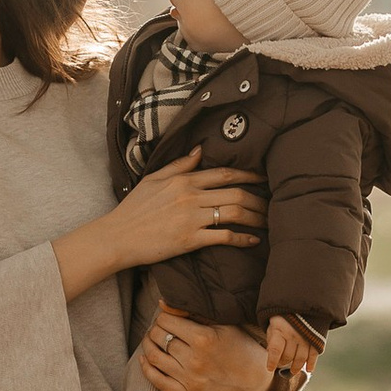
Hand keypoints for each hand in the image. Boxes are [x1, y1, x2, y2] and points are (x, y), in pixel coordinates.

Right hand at [112, 148, 264, 270]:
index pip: (224, 173)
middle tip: (272, 203)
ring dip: (255, 217)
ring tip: (267, 221)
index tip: (264, 178)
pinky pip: (224, 236)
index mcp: (183, 180)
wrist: (117, 237)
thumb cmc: (133, 209)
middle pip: (236, 192)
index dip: (249, 174)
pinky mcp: (190, 240)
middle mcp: (191, 196)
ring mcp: (192, 218)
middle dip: (259, 198)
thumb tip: (201, 150)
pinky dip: (242, 238)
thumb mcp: (153, 179)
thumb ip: (179, 164)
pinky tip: (253, 240)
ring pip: (234, 212)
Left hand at [142, 314, 273, 390]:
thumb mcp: (222, 324)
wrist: (253, 379)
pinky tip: (145, 359)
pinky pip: (158, 382)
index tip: (167, 318)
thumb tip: (161, 304)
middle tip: (158, 328)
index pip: (166, 321)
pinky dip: (147, 369)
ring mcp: (191, 380)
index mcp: (204, 339)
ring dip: (148, 346)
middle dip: (155, 330)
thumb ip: (192, 313)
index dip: (163, 317)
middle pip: (159, 338)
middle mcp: (195, 360)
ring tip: (151, 340)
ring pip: (154, 358)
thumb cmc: (238, 345)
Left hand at [265, 315, 319, 389]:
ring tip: (292, 371)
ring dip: (296, 367)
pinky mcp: (316, 338)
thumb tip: (271, 355)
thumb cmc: (284, 316)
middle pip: (288, 356)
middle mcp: (293, 334)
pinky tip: (308, 369)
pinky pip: (314, 354)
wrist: (303, 300)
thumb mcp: (273, 324)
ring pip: (301, 359)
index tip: (270, 369)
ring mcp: (306, 337)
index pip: (275, 350)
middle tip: (280, 364)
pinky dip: (311, 364)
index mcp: (280, 330)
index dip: (272, 361)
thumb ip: (272, 339)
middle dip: (283, 363)